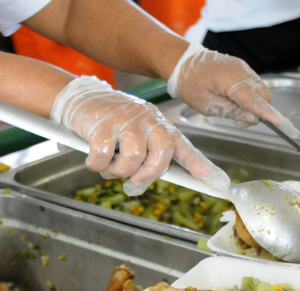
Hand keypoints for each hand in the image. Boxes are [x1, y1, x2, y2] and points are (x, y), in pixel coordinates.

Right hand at [51, 76, 228, 195]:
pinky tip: (94, 160)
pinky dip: (97, 165)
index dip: (199, 164)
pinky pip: (103, 156)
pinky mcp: (102, 124)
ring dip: (118, 171)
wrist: (82, 97)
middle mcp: (147, 120)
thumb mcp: (135, 133)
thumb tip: (140, 184)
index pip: (181, 145)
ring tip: (109, 167)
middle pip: (161, 153)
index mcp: (158, 124)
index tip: (217, 182)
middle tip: (135, 180)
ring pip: (134, 158)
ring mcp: (125, 121)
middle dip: (149, 174)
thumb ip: (144, 157)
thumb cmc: (112, 121)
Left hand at [167, 44, 299, 136]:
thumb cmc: (190, 83)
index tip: (280, 123)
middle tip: (241, 122)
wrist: (183, 61)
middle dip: (260, 110)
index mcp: (229, 80)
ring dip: (255, 104)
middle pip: (263, 95)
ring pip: (261, 89)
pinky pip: (254, 83)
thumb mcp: (205, 104)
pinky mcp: (242, 68)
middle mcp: (240, 71)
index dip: (267, 112)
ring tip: (235, 111)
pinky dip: (251, 95)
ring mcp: (243, 68)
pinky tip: (235, 100)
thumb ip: (230, 111)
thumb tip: (252, 119)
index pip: (253, 99)